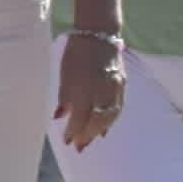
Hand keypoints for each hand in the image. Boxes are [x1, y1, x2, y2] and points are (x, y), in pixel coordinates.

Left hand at [55, 28, 126, 149]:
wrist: (99, 34)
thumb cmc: (76, 53)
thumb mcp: (64, 74)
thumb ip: (64, 97)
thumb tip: (60, 117)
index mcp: (85, 87)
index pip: (81, 116)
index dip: (74, 131)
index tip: (67, 141)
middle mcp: (102, 90)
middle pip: (97, 119)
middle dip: (87, 135)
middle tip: (79, 147)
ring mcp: (115, 87)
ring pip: (110, 116)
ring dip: (100, 130)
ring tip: (90, 140)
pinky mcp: (122, 84)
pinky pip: (118, 107)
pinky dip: (111, 120)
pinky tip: (105, 128)